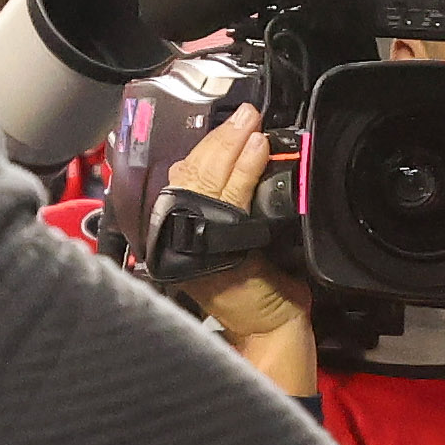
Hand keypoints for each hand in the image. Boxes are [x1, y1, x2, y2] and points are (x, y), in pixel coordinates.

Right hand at [162, 105, 314, 392]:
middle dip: (217, 140)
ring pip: (205, 182)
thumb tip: (232, 161)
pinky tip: (256, 149)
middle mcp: (176, 239)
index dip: (202, 149)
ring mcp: (192, 246)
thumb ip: (223, 207)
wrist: (268, 329)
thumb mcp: (233, 242)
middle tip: (243, 114)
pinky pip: (228, 200)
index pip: (182, 179)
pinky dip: (243, 171)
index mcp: (176, 233)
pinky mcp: (214, 251)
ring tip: (250, 125)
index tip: (224, 124)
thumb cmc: (253, 288)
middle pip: (189, 176)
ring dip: (230, 148)